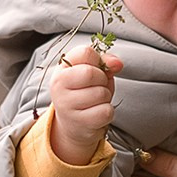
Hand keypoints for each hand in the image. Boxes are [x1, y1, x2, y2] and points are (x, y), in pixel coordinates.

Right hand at [46, 42, 120, 166]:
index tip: (96, 68)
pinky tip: (97, 112)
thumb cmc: (84, 94)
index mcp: (61, 69)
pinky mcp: (80, 122)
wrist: (73, 124)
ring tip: (95, 101)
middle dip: (102, 79)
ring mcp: (67, 106)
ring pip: (101, 93)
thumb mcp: (91, 73)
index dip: (98, 60)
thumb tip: (117, 63)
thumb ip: (104, 62)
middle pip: (91, 73)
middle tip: (96, 87)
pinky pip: (106, 111)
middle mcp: (59, 86)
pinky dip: (107, 111)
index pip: (85, 52)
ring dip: (105, 97)